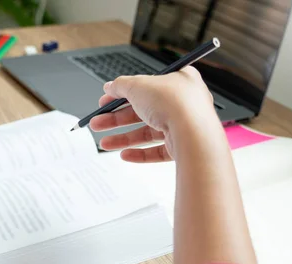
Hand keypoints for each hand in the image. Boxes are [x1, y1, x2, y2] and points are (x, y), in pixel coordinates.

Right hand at [89, 67, 217, 162]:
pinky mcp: (183, 147)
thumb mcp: (138, 85)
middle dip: (116, 119)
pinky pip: (157, 151)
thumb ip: (120, 86)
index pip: (145, 87)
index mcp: (178, 81)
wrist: (193, 132)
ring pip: (147, 133)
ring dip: (123, 138)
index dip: (122, 95)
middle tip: (98, 124)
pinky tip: (124, 155)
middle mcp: (183, 103)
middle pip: (142, 111)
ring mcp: (183, 126)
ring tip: (104, 143)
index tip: (105, 102)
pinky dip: (140, 153)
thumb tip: (110, 86)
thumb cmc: (174, 103)